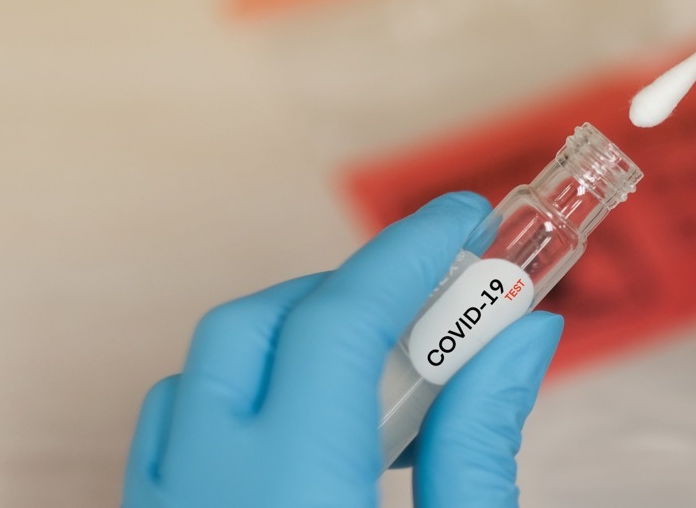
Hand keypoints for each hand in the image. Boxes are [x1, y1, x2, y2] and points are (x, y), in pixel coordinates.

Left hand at [122, 193, 563, 507]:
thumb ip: (482, 446)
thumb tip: (521, 332)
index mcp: (288, 493)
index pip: (339, 324)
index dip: (408, 252)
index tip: (466, 217)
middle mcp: (202, 494)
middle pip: (256, 326)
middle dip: (350, 291)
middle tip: (434, 301)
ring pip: (204, 371)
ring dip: (295, 340)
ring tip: (384, 377)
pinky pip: (174, 427)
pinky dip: (246, 394)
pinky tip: (318, 430)